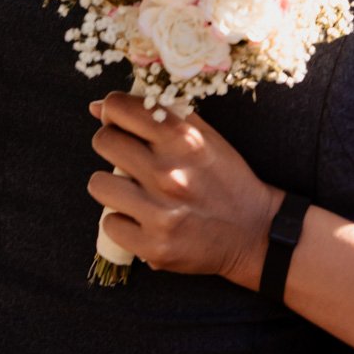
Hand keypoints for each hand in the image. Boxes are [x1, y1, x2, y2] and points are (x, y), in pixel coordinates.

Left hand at [86, 93, 280, 289]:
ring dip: (113, 186)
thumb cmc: (226, 178)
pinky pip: (110, 224)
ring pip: (98, 183)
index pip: (119, 107)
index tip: (118, 119)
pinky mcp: (154, 246)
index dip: (113, 110)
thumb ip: (158, 116)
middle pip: (104, 141)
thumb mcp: (204, 138)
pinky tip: (144, 219)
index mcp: (183, 140)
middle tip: (128, 156)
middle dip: (111, 143)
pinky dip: (124, 221)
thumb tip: (98, 107)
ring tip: (135, 191)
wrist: (255, 231)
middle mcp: (169, 173)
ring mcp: (160, 212)